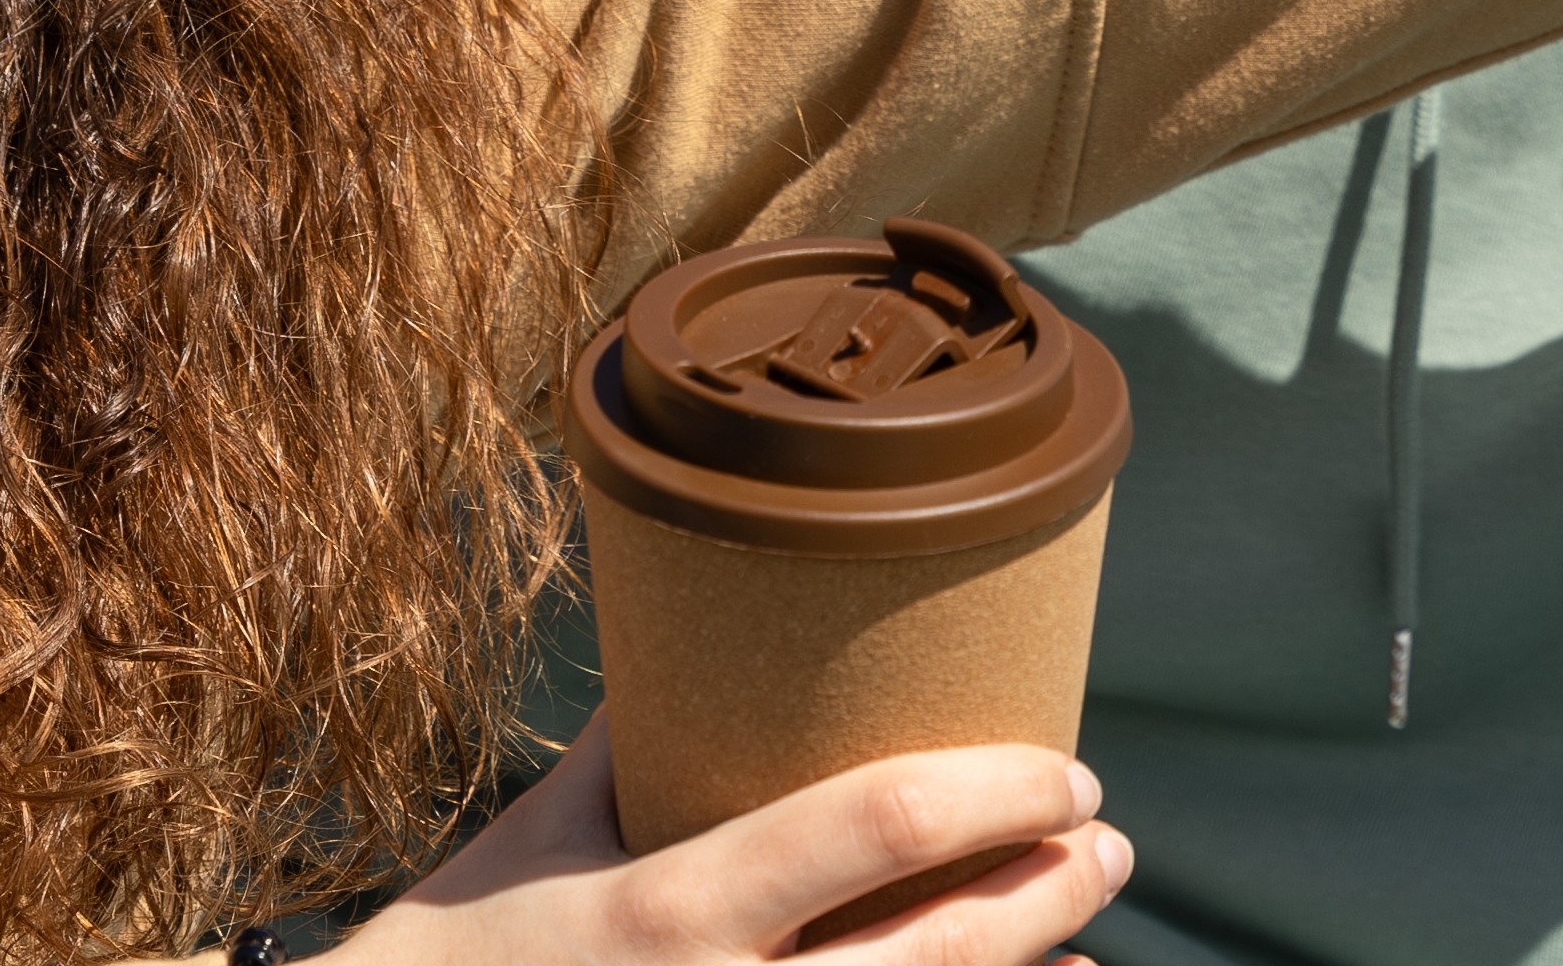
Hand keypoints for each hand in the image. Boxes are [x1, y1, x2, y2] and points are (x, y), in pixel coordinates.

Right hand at [343, 714, 1132, 964]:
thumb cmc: (454, 952)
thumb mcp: (543, 832)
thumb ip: (638, 745)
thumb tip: (707, 628)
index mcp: (676, 911)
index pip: (881, 824)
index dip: (1001, 792)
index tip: (1068, 767)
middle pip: (945, 951)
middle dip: (1050, 889)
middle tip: (1108, 839)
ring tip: (1087, 937)